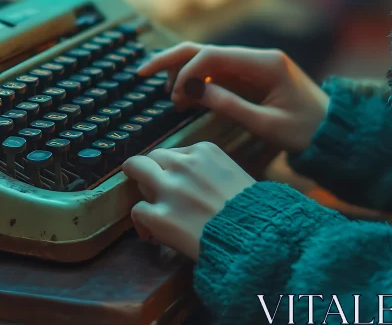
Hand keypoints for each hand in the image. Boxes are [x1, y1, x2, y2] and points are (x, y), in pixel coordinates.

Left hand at [122, 142, 255, 260]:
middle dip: (151, 170)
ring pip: (136, 171)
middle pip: (151, 156)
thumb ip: (208, 170)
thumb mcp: (233, 175)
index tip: (176, 182)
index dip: (173, 168)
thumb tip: (193, 181)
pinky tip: (150, 233)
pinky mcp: (159, 216)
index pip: (175, 152)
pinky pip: (137, 210)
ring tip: (151, 206)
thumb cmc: (253, 212)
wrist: (255, 239)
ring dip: (142, 188)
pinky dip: (142, 222)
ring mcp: (169, 188)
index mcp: (203, 151)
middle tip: (153, 187)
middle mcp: (183, 164)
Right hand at [138, 43, 328, 152]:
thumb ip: (229, 106)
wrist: (335, 134)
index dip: (186, 72)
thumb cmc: (307, 132)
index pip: (212, 56)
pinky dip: (196, 81)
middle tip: (142, 72)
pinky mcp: (252, 77)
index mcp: (264, 63)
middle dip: (172, 60)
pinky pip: (217, 73)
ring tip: (166, 94)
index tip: (173, 96)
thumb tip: (192, 92)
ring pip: (208, 60)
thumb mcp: (267, 124)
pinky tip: (182, 93)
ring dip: (182, 72)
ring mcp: (254, 66)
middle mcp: (257, 58)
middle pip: (205, 50)